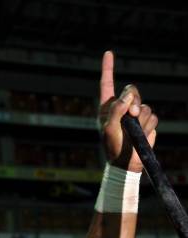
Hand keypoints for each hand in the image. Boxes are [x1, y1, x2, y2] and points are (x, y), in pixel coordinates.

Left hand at [98, 50, 157, 171]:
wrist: (126, 162)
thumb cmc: (113, 146)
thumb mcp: (109, 129)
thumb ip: (115, 110)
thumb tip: (127, 96)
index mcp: (108, 107)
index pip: (107, 83)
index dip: (108, 68)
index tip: (108, 53)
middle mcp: (121, 108)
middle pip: (131, 90)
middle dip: (133, 99)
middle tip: (131, 114)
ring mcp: (134, 114)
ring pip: (144, 105)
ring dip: (141, 118)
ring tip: (134, 131)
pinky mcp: (146, 122)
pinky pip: (152, 116)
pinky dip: (148, 126)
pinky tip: (142, 135)